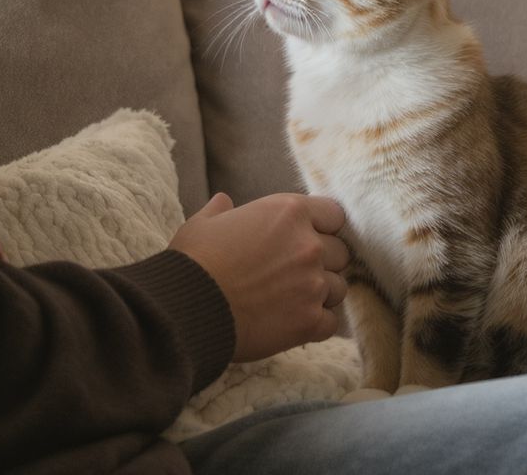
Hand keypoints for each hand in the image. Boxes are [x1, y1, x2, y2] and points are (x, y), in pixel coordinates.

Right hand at [169, 192, 349, 361]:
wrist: (186, 308)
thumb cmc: (193, 261)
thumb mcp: (203, 224)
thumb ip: (220, 210)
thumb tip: (224, 202)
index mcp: (288, 212)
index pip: (334, 214)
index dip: (323, 227)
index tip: (307, 237)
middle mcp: (308, 245)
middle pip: (340, 253)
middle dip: (322, 262)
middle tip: (293, 273)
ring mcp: (312, 284)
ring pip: (338, 288)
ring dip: (320, 293)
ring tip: (291, 299)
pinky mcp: (309, 321)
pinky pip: (330, 322)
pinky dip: (315, 324)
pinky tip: (291, 323)